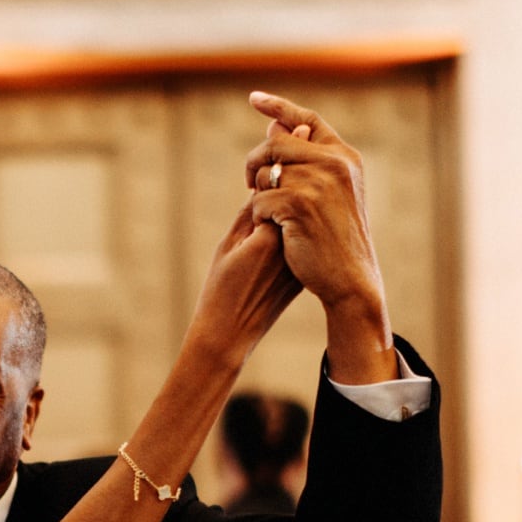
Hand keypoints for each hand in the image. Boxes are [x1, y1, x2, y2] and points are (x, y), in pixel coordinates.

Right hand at [186, 195, 303, 362]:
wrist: (230, 334)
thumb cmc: (220, 290)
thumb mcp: (227, 246)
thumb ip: (248, 214)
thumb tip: (266, 187)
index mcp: (270, 237)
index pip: (279, 192)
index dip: (266, 187)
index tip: (253, 191)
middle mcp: (292, 249)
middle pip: (294, 208)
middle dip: (280, 200)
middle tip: (258, 210)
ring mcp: (300, 263)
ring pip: (298, 228)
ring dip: (286, 220)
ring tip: (260, 237)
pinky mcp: (302, 275)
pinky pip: (298, 247)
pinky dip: (288, 242)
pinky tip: (267, 255)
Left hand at [244, 92, 396, 380]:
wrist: (350, 276)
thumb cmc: (336, 239)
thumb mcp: (330, 194)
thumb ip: (306, 161)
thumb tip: (274, 129)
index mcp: (345, 156)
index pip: (307, 119)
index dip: (278, 106)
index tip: (254, 98)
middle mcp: (334, 162)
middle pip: (275, 143)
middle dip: (255, 162)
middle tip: (249, 182)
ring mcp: (317, 182)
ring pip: (265, 172)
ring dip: (258, 193)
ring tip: (268, 213)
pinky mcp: (298, 204)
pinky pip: (259, 199)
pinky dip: (259, 215)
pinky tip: (270, 229)